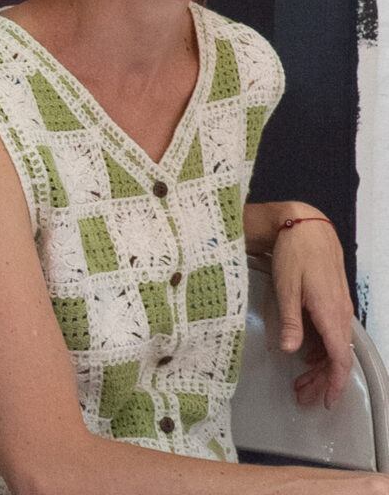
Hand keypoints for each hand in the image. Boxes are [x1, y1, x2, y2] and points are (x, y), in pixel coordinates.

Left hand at [270, 205, 354, 408]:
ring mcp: (338, 305)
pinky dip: (321, 347)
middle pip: (337, 356)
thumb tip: (291, 352)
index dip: (335, 383)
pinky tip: (306, 354)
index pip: (340, 358)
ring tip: (301, 382)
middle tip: (302, 396)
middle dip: (322, 380)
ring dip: (320, 365)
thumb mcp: (287, 288)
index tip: (327, 402)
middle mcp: (339, 312)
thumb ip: (291, 321)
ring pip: (335, 344)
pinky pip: (332, 331)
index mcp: (330, 313)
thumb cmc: (295, 254)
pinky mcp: (332, 297)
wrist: (306, 225)